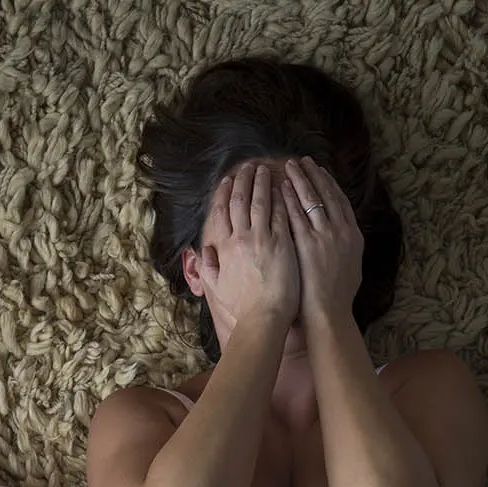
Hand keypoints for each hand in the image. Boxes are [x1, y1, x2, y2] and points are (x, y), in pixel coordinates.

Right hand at [198, 162, 299, 323]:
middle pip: (241, 201)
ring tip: (266, 169)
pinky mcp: (283, 244)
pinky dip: (282, 199)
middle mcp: (242, 239)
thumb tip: (203, 251)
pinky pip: (282, 214)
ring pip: (261, 202)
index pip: (222, 212)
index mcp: (225, 247)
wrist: (263, 318)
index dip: (224, 193)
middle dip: (244, 180)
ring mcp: (263, 239)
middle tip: (248, 166)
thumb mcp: (217, 287)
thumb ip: (208, 267)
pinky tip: (285, 187)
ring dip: (263, 183)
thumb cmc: (241, 307)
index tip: (227, 179)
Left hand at [282, 157, 363, 323]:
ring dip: (300, 180)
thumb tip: (344, 237)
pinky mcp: (305, 243)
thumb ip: (346, 248)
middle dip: (313, 175)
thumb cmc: (337, 297)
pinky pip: (295, 215)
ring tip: (289, 167)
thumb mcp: (351, 267)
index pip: (340, 201)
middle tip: (303, 161)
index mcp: (353, 235)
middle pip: (326, 194)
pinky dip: (288, 199)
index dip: (329, 184)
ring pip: (311, 199)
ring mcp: (323, 236)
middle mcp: (340, 231)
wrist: (328, 312)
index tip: (320, 171)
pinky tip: (280, 188)